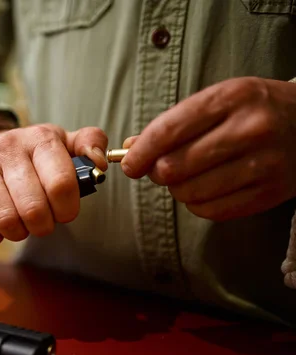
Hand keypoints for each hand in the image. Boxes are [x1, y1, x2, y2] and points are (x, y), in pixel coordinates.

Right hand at [0, 124, 107, 245]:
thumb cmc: (34, 156)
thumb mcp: (64, 144)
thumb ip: (90, 145)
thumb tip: (100, 162)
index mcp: (41, 138)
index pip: (61, 185)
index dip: (67, 210)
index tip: (64, 213)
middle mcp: (8, 147)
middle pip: (33, 208)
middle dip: (42, 226)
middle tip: (41, 222)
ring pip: (5, 218)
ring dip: (17, 232)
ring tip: (20, 225)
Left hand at [121, 77, 295, 221]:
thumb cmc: (254, 109)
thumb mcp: (218, 100)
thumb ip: (173, 123)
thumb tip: (130, 148)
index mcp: (231, 98)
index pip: (167, 132)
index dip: (139, 153)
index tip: (128, 164)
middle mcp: (250, 129)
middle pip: (173, 167)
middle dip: (156, 172)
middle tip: (160, 169)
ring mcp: (264, 163)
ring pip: (189, 192)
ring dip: (177, 189)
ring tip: (188, 176)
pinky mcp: (271, 192)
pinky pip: (211, 211)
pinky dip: (197, 204)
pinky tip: (205, 190)